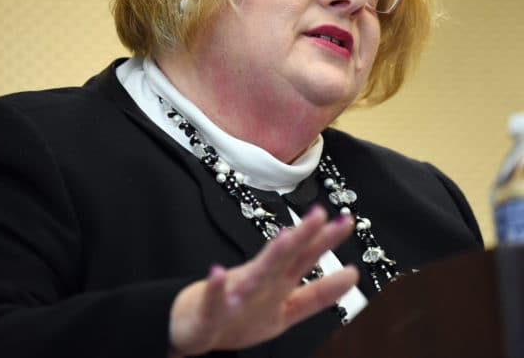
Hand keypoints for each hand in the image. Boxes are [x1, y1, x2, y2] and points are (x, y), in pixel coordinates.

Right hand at [168, 206, 357, 355]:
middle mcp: (260, 285)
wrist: (193, 327)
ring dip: (269, 256)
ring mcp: (236, 294)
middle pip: (285, 258)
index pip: (306, 260)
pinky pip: (213, 300)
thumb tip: (348, 274)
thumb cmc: (237, 314)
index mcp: (278, 286)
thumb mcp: (285, 311)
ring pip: (255, 274)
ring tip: (285, 238)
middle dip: (303, 236)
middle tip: (320, 214)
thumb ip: (315, 296)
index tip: (346, 222)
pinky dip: (216, 286)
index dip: (326, 243)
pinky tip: (218, 273)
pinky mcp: (211, 310)